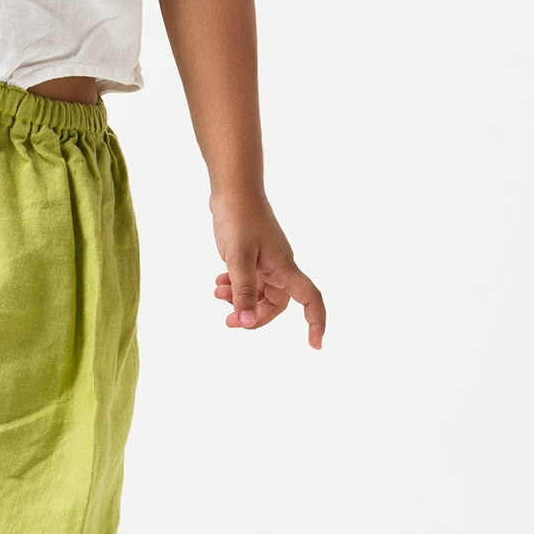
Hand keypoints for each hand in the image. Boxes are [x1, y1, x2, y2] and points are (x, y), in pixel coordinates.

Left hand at [210, 191, 325, 346]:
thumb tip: (245, 321)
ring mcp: (266, 260)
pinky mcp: (253, 254)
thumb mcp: (238, 258)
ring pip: (259, 292)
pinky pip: (248, 279)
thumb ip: (243, 290)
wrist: (232, 188)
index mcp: (284, 268)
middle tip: (229, 321)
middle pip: (275, 304)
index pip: (310, 299)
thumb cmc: (240, 218)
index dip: (316, 322)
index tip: (315, 345)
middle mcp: (279, 266)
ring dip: (240, 299)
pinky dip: (234, 286)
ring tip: (217, 293)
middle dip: (253, 315)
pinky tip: (219, 282)